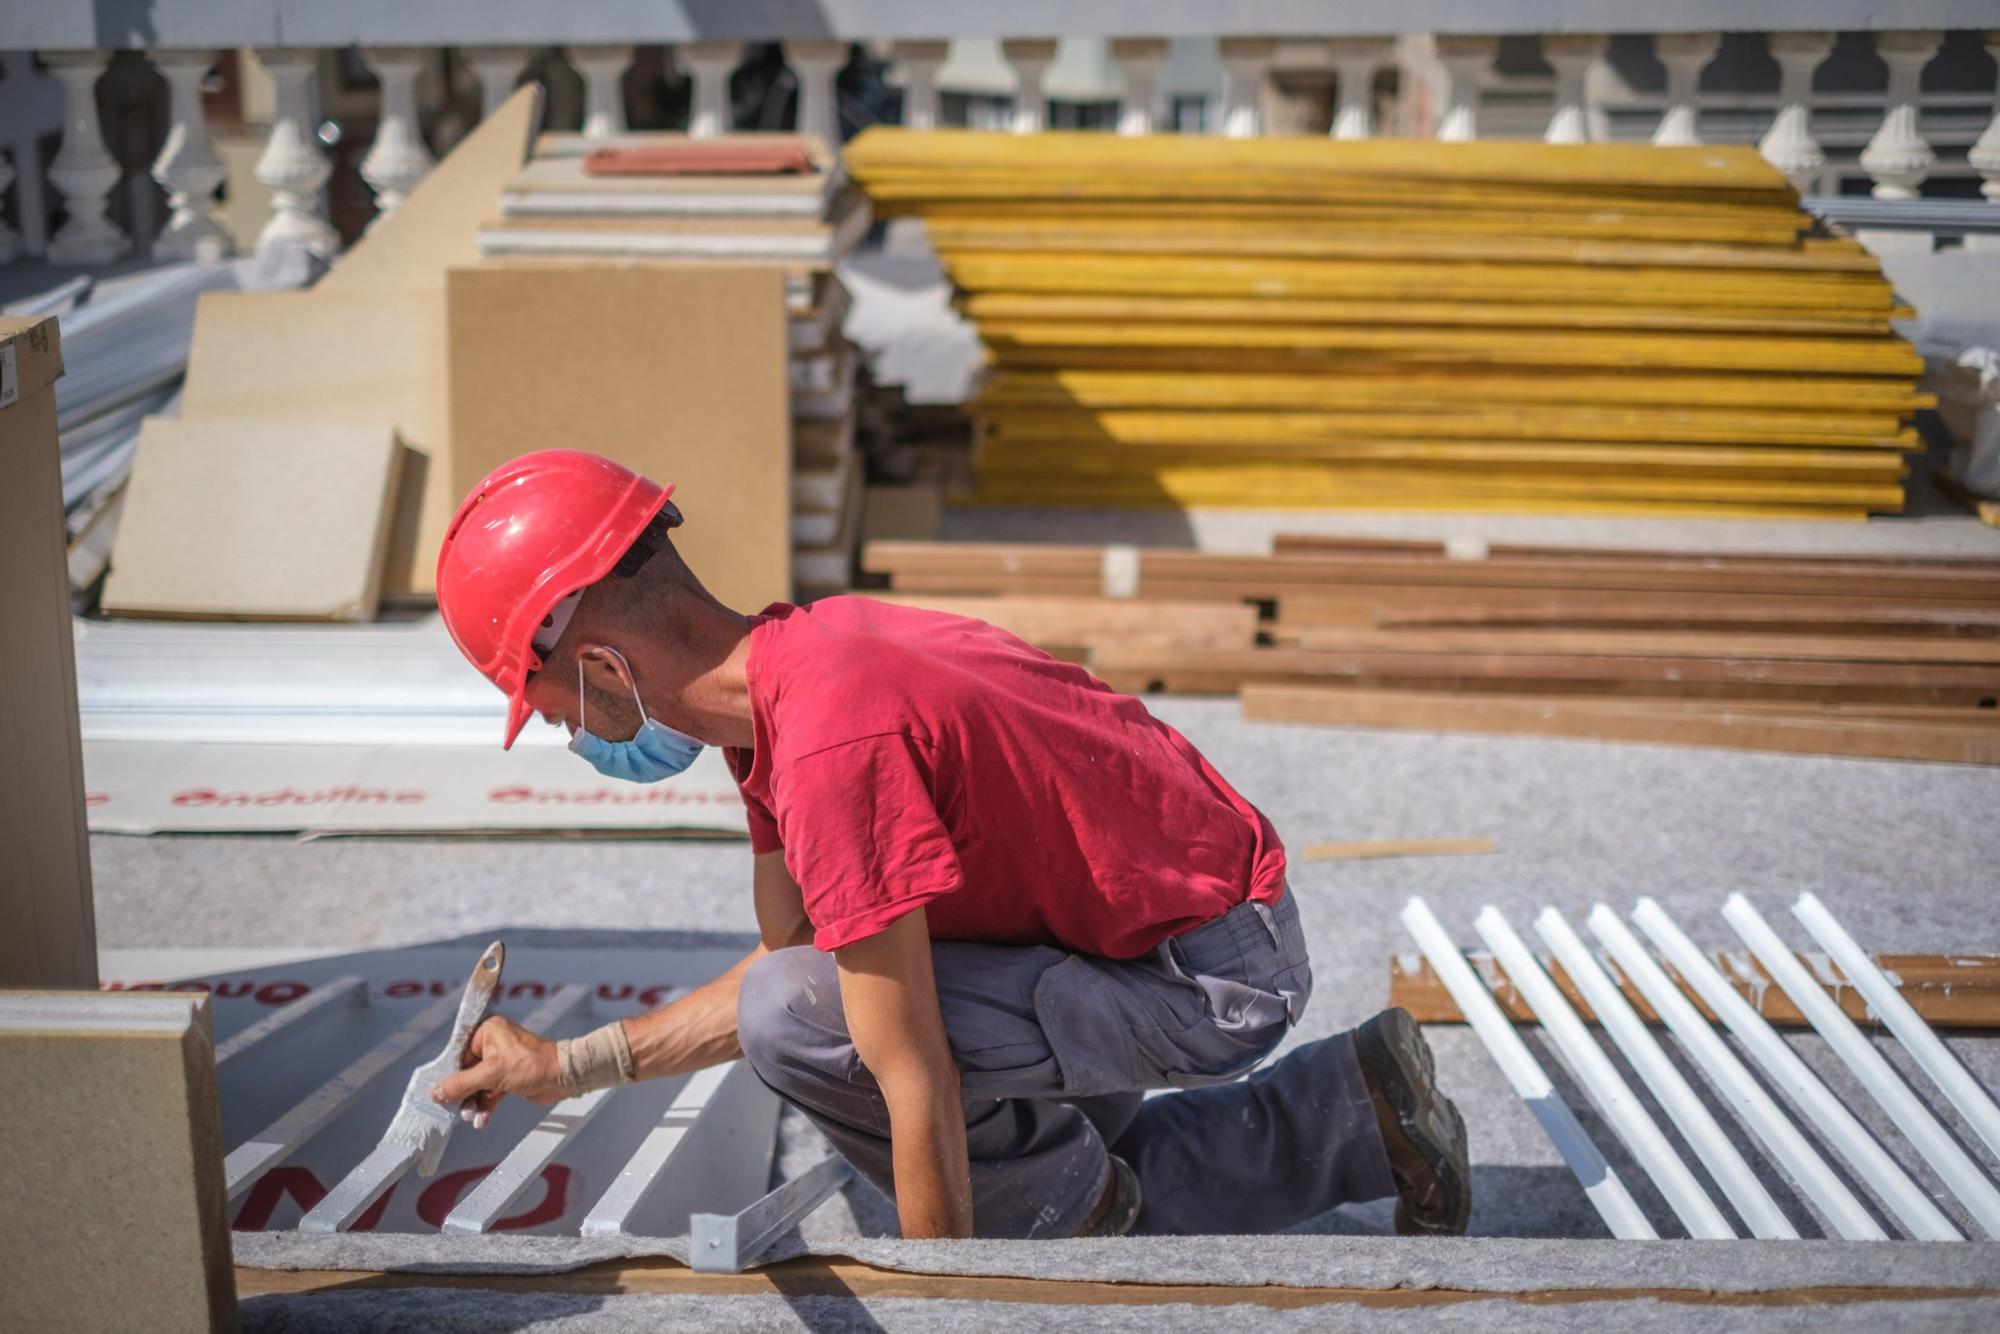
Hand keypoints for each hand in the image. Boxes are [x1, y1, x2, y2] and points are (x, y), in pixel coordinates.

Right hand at [429, 1015, 563, 1123]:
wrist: (563, 1077)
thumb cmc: (530, 1066)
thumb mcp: (491, 1075)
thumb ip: (461, 1084)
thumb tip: (435, 1092)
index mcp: (488, 1031)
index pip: (459, 1054)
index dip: (450, 1075)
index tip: (439, 1093)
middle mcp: (493, 1043)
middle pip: (467, 1072)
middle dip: (464, 1094)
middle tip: (458, 1111)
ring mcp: (501, 1062)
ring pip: (478, 1085)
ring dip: (474, 1103)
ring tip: (472, 1117)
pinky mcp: (508, 1077)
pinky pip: (490, 1092)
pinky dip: (486, 1106)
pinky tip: (483, 1120)